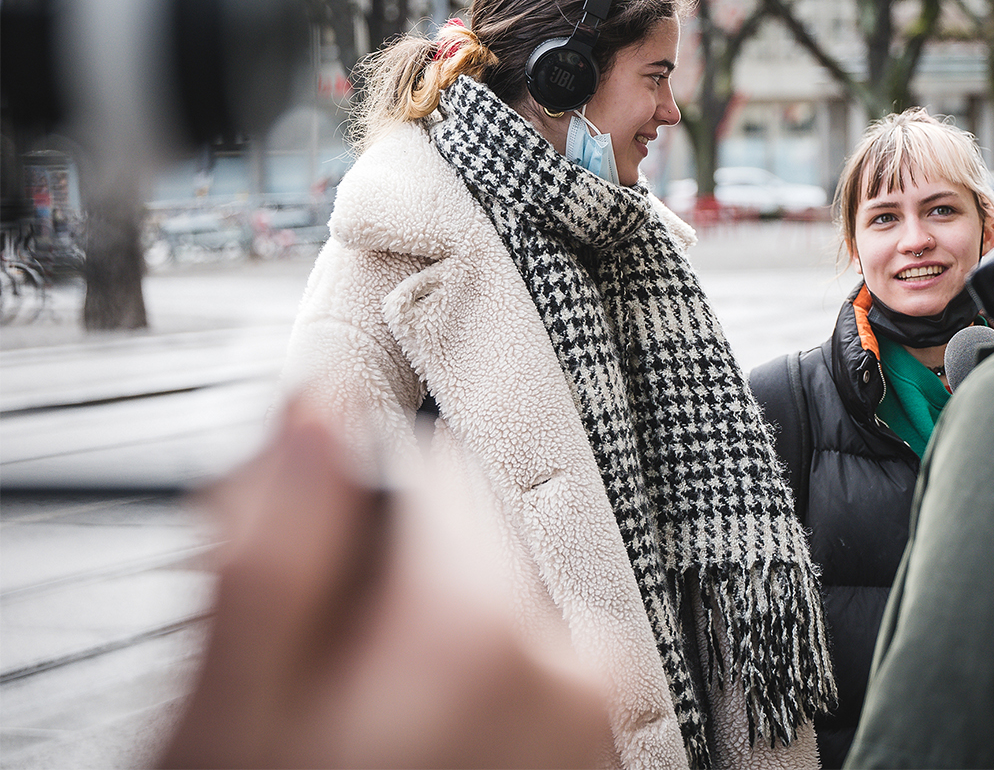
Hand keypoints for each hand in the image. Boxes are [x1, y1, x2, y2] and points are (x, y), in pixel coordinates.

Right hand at [159, 395, 611, 768]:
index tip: (308, 596)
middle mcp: (580, 667)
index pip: (431, 475)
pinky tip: (424, 766)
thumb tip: (313, 412)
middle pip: (468, 554)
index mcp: (493, 628)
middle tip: (328, 704)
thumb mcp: (240, 712)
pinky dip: (479, 713)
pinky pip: (534, 690)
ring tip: (376, 751)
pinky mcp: (601, 769)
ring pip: (498, 623)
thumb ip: (281, 543)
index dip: (346, 521)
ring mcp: (601, 730)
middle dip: (391, 600)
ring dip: (433, 664)